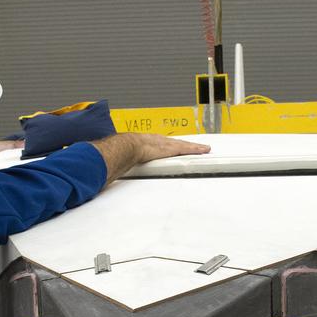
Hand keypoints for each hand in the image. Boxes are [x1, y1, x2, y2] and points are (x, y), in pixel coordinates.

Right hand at [91, 133, 209, 184]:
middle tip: (197, 147)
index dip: (172, 146)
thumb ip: (123, 165)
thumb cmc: (124, 151)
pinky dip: (196, 149)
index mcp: (150, 143)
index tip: (178, 148)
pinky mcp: (171, 148)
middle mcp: (160, 142)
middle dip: (187, 145)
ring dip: (195, 147)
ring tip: (204, 149)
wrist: (126, 146)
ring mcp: (166, 145)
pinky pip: (187, 148)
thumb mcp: (126, 158)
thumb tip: (112, 175)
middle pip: (177, 144)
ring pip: (184, 146)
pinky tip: (204, 150)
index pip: (165, 145)